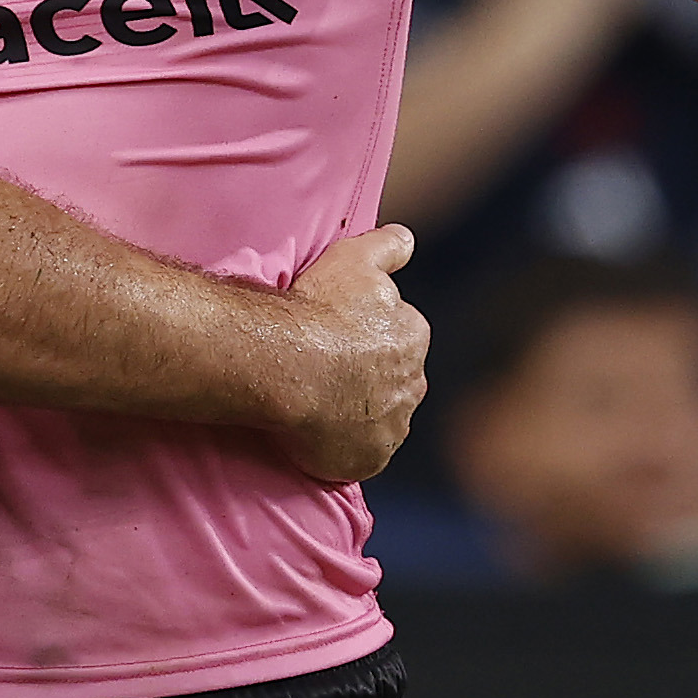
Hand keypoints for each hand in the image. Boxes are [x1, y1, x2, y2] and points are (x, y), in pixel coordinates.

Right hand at [271, 226, 427, 482]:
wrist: (284, 364)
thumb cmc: (317, 308)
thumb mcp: (353, 259)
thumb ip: (387, 246)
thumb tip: (406, 238)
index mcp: (413, 336)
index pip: (399, 335)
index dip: (367, 334)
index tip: (337, 334)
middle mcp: (412, 383)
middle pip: (393, 379)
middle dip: (368, 376)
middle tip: (324, 369)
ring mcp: (392, 426)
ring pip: (378, 418)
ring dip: (356, 412)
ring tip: (315, 402)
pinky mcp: (368, 459)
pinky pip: (359, 454)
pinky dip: (342, 446)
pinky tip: (314, 432)